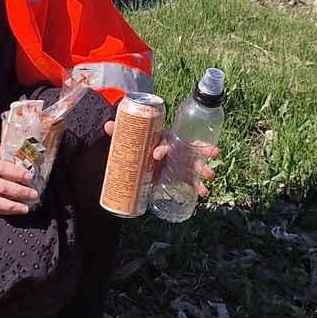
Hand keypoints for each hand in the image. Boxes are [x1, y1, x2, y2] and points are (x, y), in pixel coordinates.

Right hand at [0, 144, 37, 214]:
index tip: (29, 177)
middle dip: (21, 191)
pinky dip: (5, 211)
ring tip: (26, 208)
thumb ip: (1, 153)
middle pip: (4, 187)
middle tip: (33, 194)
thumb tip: (16, 159)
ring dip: (14, 206)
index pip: (4, 169)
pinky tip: (14, 210)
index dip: (18, 173)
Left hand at [103, 121, 219, 196]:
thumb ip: (120, 133)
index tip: (156, 155)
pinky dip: (197, 185)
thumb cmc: (139, 145)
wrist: (141, 157)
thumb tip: (107, 125)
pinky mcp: (178, 174)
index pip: (165, 140)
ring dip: (203, 169)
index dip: (162, 147)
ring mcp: (178, 161)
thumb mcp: (130, 140)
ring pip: (194, 163)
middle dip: (198, 154)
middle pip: (188, 149)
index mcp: (162, 138)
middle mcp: (174, 148)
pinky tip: (203, 192)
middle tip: (206, 159)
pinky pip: (191, 178)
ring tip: (209, 175)